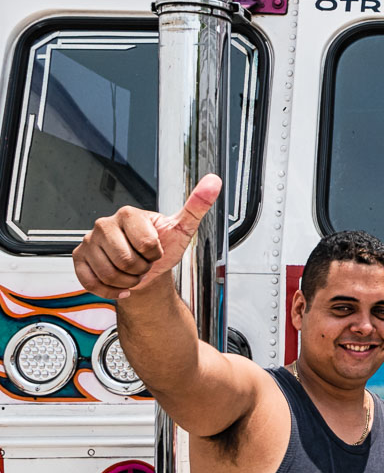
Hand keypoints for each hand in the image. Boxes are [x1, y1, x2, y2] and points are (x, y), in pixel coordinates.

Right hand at [72, 175, 221, 299]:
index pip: (146, 244)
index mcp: (129, 214)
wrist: (147, 267)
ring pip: (109, 274)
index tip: (157, 250)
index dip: (156, 255)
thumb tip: (214, 182)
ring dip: (127, 281)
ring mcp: (90, 241)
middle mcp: (105, 224)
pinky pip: (91, 282)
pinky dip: (110, 290)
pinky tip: (119, 284)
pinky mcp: (80, 258)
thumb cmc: (163, 246)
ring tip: (133, 272)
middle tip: (144, 263)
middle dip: (141, 270)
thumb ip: (197, 205)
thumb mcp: (182, 228)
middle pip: (126, 261)